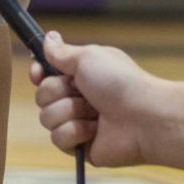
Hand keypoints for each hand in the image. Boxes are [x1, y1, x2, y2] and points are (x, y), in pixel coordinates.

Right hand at [30, 31, 157, 166]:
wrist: (145, 118)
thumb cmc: (121, 83)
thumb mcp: (88, 57)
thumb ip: (62, 52)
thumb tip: (49, 37)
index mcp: (80, 76)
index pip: (44, 74)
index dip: (38, 73)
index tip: (39, 73)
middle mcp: (76, 98)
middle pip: (41, 95)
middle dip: (60, 92)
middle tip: (84, 92)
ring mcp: (77, 123)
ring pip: (46, 118)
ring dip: (70, 112)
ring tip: (95, 113)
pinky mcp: (79, 145)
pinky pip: (58, 138)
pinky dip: (76, 132)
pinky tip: (95, 130)